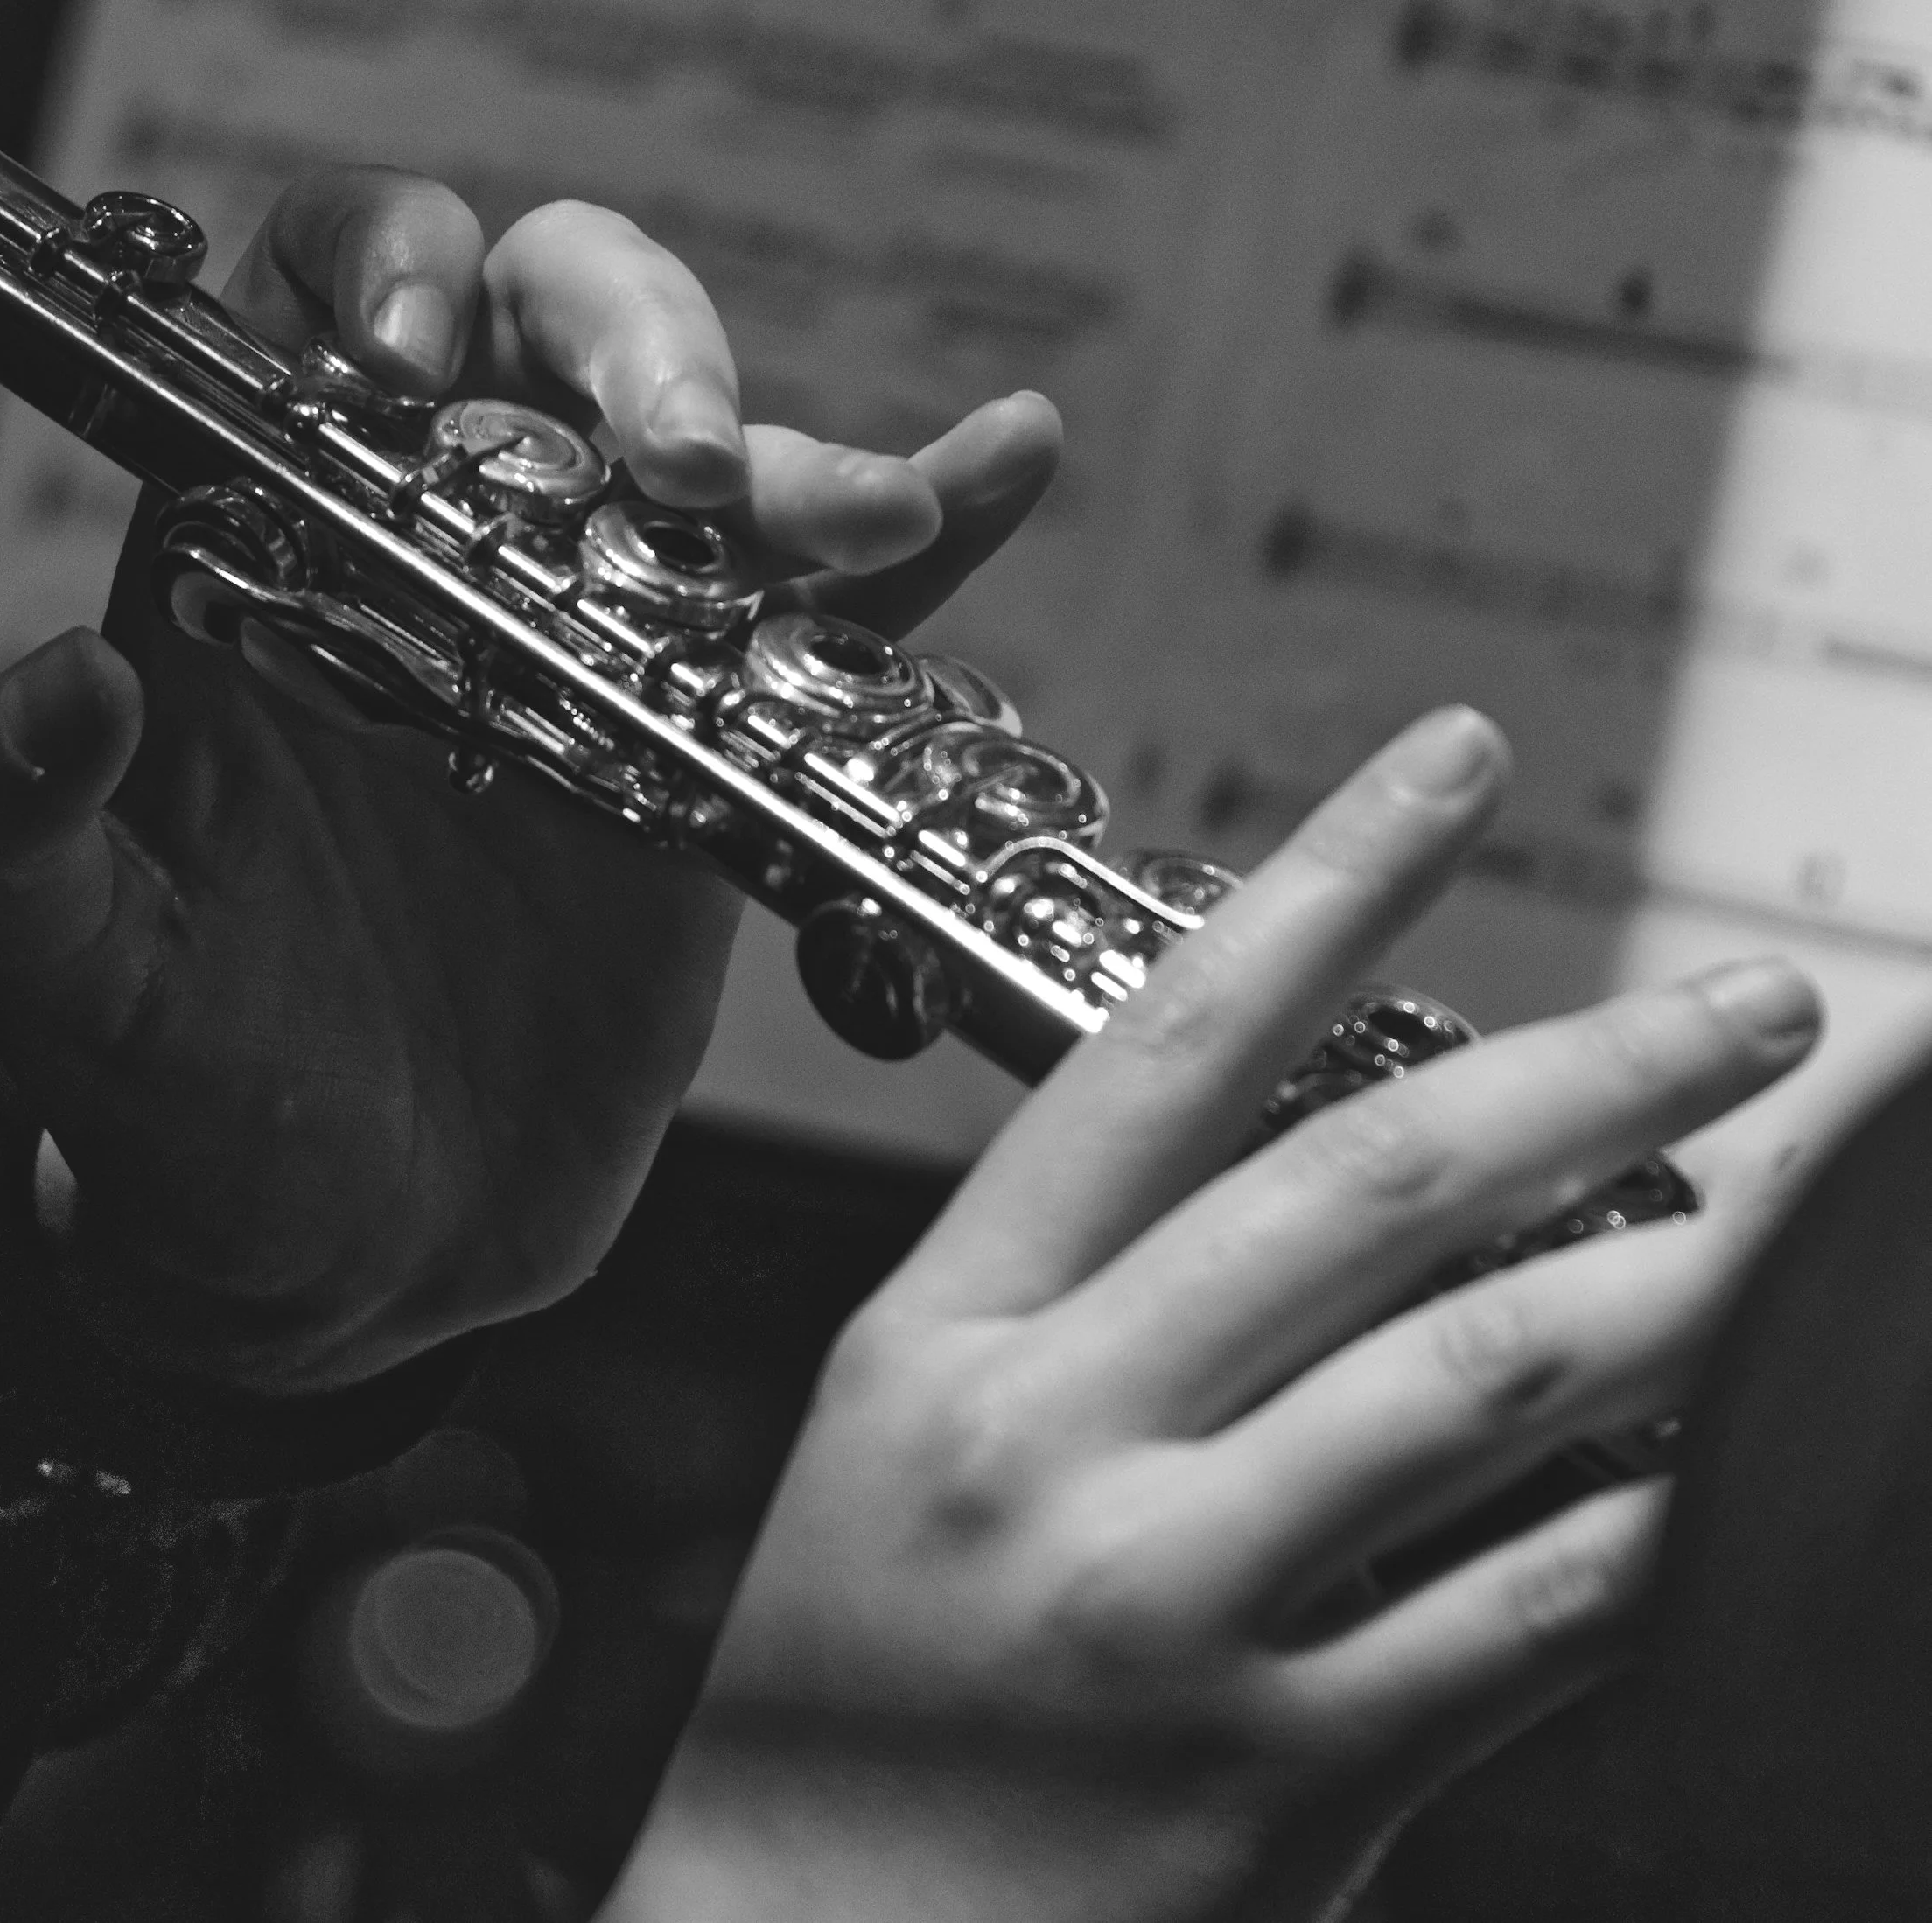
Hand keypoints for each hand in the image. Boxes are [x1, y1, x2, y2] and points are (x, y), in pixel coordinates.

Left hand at [0, 169, 1062, 1393]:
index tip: (413, 370)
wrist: (360, 1252)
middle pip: (542, 340)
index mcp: (261, 569)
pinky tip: (997, 468)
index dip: (373, 278)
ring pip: (705, 471)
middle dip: (628, 351)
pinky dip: (921, 543)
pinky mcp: (707, 756)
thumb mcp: (73, 980)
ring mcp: (591, 656)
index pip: (313, 319)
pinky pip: (823, 625)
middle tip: (681, 467)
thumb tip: (59, 685)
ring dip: (794, 463)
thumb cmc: (187, 1111)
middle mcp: (437, 573)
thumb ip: (3, 833)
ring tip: (861, 518)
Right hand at [607, 708, 1823, 1922]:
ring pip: (1480, 1377)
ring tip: (1800, 1206)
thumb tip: (1346, 1170)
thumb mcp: (908, 1427)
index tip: (1453, 764)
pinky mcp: (1281, 1776)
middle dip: (1593, 1068)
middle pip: (1363, 1190)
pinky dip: (1655, 1510)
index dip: (1321, 887)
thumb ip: (1090, 1294)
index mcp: (947, 1332)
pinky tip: (1739, 1447)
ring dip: (1677, 1273)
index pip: (1155, 1053)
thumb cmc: (848, 1675)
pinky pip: (1524, 1612)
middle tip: (1757, 1006)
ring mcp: (1173, 1610)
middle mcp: (1057, 1441)